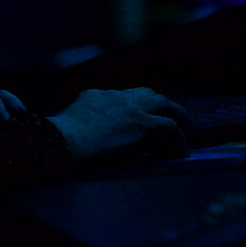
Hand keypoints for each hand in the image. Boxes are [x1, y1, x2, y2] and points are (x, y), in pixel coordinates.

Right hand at [46, 88, 191, 162]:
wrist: (60, 144)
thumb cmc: (56, 144)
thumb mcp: (69, 129)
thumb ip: (83, 128)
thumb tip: (86, 144)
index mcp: (94, 96)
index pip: (123, 97)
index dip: (137, 107)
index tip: (142, 117)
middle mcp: (115, 97)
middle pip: (148, 94)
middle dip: (163, 104)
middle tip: (174, 118)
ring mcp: (130, 109)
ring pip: (165, 105)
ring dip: (179, 117)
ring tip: (189, 131)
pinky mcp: (142, 125)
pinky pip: (170, 129)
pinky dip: (179, 140)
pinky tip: (183, 152)